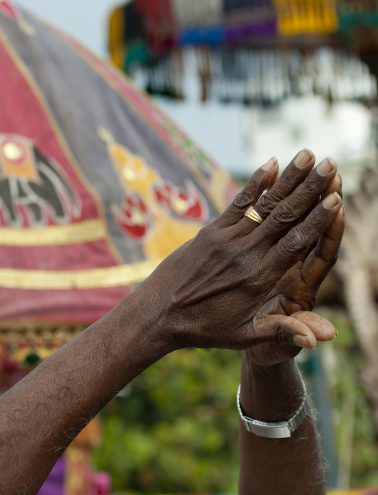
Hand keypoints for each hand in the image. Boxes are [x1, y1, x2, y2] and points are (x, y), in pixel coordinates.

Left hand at [142, 150, 342, 351]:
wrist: (158, 315)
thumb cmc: (204, 330)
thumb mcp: (244, 337)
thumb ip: (282, 331)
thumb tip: (319, 340)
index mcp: (259, 278)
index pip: (295, 243)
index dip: (317, 219)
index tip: (336, 198)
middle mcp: (245, 254)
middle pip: (284, 216)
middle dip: (311, 189)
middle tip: (332, 164)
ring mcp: (226, 239)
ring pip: (264, 204)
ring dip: (289, 178)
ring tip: (310, 154)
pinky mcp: (210, 231)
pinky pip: (238, 203)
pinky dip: (256, 183)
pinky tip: (272, 162)